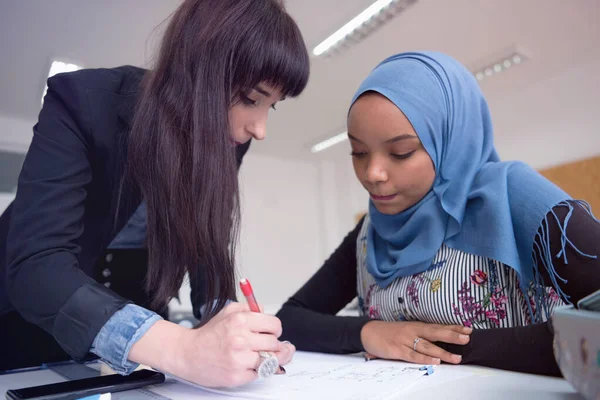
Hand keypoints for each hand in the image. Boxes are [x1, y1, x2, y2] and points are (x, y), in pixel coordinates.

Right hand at [129, 302, 294, 386]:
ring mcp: (239, 359)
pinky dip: (254, 370)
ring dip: (266, 358)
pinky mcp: (236, 376)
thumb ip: (249, 308)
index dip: (274, 329)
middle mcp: (240, 339)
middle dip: (271, 344)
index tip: (270, 332)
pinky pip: (258, 374)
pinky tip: (245, 364)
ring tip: (255, 355)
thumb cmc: (208, 334)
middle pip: (275, 343)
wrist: (187, 354)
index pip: (274, 325)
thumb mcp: (228, 312)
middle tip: (262, 345)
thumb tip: (265, 312)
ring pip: (270, 360)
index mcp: (240, 321)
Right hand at [361, 320, 470, 364]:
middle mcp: (413, 331)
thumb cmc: (391, 332)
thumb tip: (443, 338)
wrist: (369, 332)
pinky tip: (435, 361)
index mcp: (417, 326)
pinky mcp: (398, 350)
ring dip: (443, 352)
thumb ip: (423, 334)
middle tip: (466, 339)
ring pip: (428, 346)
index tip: (469, 330)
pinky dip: (425, 358)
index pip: (439, 326)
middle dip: (452, 336)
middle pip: (436, 333)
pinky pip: (414, 355)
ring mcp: (405, 340)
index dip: (454, 328)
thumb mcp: (408, 329)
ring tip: (456, 357)